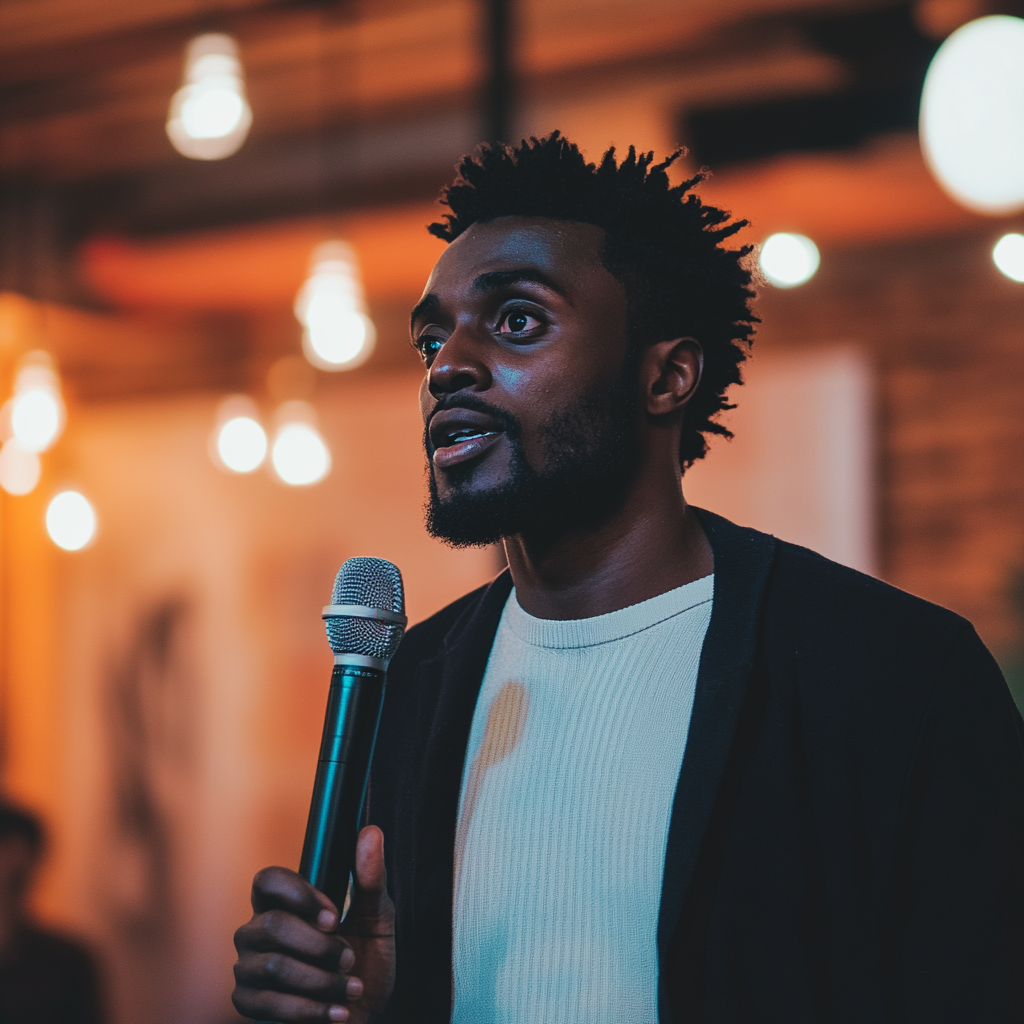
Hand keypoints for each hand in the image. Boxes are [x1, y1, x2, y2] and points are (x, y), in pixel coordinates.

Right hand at [232, 826, 395, 1022]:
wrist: (363, 1014)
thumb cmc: (364, 961)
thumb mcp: (376, 918)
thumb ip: (371, 878)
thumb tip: (371, 832)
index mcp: (283, 902)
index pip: (268, 879)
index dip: (299, 894)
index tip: (334, 915)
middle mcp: (257, 929)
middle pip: (273, 924)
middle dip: (320, 946)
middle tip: (349, 958)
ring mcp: (247, 966)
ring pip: (273, 965)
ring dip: (322, 980)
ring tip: (351, 988)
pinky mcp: (246, 1002)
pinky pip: (270, 1004)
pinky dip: (311, 1010)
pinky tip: (337, 1012)